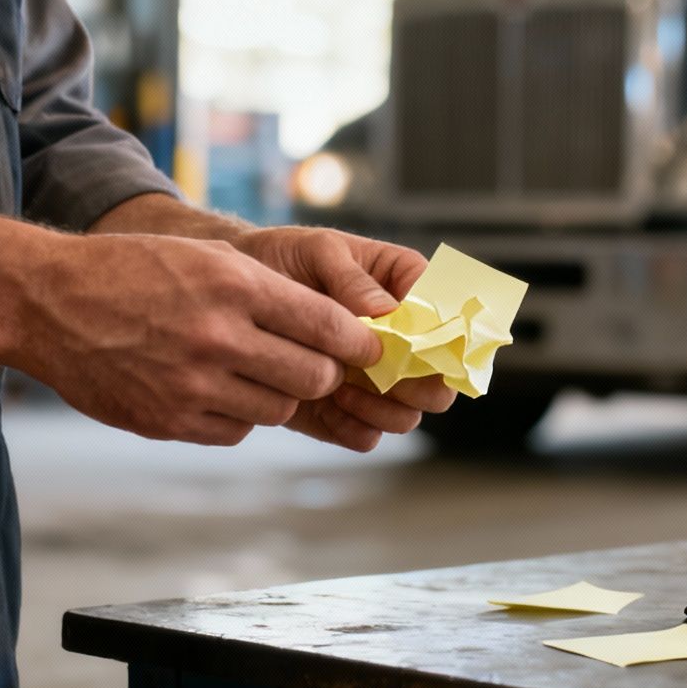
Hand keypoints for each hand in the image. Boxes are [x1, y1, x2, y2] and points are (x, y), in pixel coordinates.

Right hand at [18, 232, 384, 444]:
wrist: (48, 303)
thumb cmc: (134, 271)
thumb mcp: (207, 258)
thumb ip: (271, 291)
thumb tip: (338, 329)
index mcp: (234, 286)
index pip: (328, 327)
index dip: (357, 342)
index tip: (366, 348)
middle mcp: (218, 338)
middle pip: (313, 377)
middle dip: (322, 373)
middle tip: (314, 364)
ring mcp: (191, 386)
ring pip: (279, 409)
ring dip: (278, 394)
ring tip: (254, 371)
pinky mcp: (168, 422)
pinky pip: (236, 431)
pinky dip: (237, 415)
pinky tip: (216, 389)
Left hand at [234, 227, 459, 449]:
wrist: (234, 294)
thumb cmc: (284, 258)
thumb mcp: (319, 250)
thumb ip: (353, 279)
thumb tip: (386, 313)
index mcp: (409, 289)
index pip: (452, 320)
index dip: (444, 339)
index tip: (412, 342)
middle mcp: (403, 341)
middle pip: (441, 382)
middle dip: (416, 384)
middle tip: (379, 373)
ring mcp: (376, 380)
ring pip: (408, 416)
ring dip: (382, 409)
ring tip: (341, 387)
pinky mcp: (345, 411)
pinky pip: (367, 437)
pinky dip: (355, 428)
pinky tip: (328, 403)